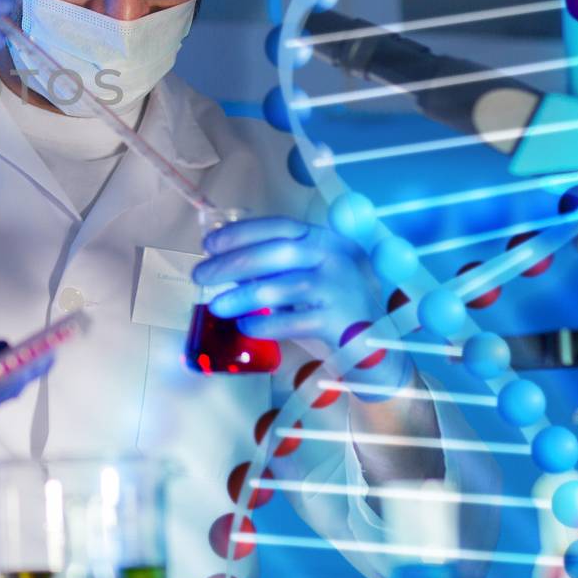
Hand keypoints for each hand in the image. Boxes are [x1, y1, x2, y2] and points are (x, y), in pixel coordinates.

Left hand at [194, 217, 410, 395]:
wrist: (376, 351)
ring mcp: (341, 289)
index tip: (209, 244)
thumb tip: (221, 261)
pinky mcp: (342, 322)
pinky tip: (246, 326)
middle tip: (200, 274)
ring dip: (242, 295)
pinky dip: (265, 323)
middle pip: (278, 252)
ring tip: (216, 305)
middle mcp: (337, 258)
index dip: (242, 232)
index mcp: (327, 240)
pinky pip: (294, 321)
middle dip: (232, 262)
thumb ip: (273, 269)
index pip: (280, 226)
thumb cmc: (329, 311)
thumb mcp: (304, 282)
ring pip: (283, 286)